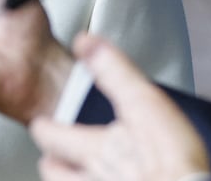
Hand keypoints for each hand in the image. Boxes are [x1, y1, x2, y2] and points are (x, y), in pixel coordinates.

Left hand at [30, 33, 209, 180]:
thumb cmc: (169, 160)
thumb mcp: (143, 102)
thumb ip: (113, 72)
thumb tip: (85, 44)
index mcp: (96, 148)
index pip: (53, 137)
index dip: (45, 128)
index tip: (41, 123)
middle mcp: (92, 178)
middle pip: (55, 172)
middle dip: (52, 161)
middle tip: (51, 153)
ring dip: (68, 179)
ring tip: (71, 174)